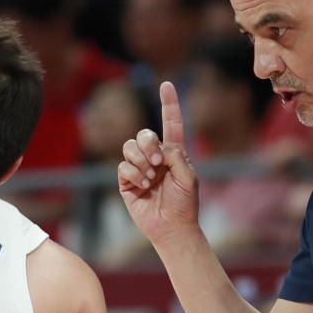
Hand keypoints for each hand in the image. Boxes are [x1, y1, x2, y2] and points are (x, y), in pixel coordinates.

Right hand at [118, 82, 199, 244]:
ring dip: (141, 161)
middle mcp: (155, 156)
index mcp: (174, 152)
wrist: (172, 228)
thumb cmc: (185, 204)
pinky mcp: (127, 181)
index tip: (166, 85)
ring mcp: (139, 168)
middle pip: (144, 133)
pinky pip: (123, 166)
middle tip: (158, 163)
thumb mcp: (189, 177)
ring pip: (130, 146)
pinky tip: (143, 185)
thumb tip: (159, 148)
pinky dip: (134, 174)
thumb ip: (177, 156)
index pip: (171, 123)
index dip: (169, 104)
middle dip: (149, 145)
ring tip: (151, 178)